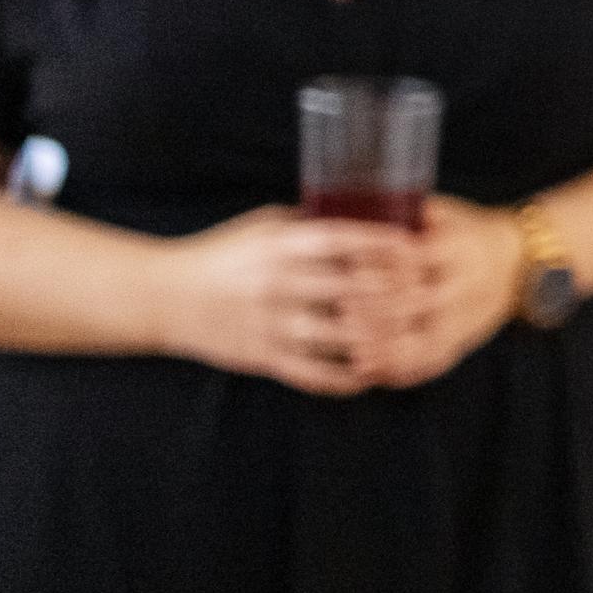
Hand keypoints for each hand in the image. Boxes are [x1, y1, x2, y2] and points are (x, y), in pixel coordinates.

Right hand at [143, 208, 422, 396]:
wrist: (164, 296)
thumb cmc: (223, 254)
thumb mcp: (263, 227)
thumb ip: (310, 225)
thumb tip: (365, 215)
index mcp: (280, 245)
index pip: (345, 241)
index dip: (387, 245)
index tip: (418, 249)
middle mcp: (278, 283)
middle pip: (353, 289)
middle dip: (397, 293)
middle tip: (428, 295)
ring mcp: (271, 324)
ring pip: (341, 335)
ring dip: (382, 338)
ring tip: (411, 336)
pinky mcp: (262, 357)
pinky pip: (315, 374)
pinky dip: (349, 378)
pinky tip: (374, 374)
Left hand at [348, 198, 532, 392]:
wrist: (518, 262)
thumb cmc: (468, 231)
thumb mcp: (446, 212)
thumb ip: (406, 213)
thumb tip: (350, 205)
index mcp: (459, 246)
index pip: (417, 257)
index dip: (382, 265)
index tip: (347, 266)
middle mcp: (466, 283)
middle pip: (420, 302)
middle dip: (378, 310)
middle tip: (339, 311)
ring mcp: (468, 316)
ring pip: (427, 340)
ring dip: (389, 349)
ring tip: (353, 353)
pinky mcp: (465, 339)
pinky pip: (435, 362)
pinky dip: (404, 371)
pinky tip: (373, 372)